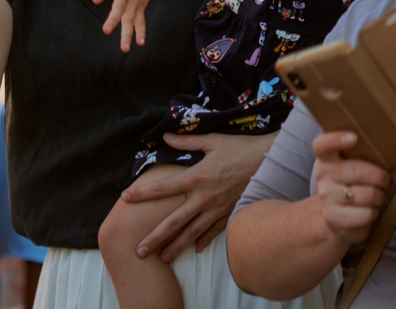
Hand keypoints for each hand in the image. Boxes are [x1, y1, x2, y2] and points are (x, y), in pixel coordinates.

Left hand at [75, 0, 177, 51]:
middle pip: (119, 8)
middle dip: (113, 19)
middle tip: (105, 31)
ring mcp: (134, 2)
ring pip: (130, 19)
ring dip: (127, 34)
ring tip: (123, 49)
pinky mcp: (140, 8)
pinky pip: (140, 21)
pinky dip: (141, 32)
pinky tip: (139, 44)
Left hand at [119, 132, 270, 261]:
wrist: (270, 161)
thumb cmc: (239, 148)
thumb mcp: (212, 141)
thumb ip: (186, 143)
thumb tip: (165, 137)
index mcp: (196, 177)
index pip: (163, 188)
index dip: (143, 193)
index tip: (125, 198)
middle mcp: (204, 197)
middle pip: (174, 221)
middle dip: (155, 237)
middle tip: (139, 250)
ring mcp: (217, 209)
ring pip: (192, 233)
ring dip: (176, 246)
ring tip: (163, 258)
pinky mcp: (230, 213)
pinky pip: (214, 231)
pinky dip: (203, 241)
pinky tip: (195, 250)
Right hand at [311, 131, 392, 241]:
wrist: (335, 217)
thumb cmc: (353, 184)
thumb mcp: (353, 166)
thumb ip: (364, 154)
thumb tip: (393, 146)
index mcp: (326, 158)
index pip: (323, 144)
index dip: (336, 139)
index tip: (354, 137)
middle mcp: (322, 175)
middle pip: (356, 170)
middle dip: (380, 176)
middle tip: (388, 180)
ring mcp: (326, 197)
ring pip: (367, 194)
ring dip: (380, 196)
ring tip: (377, 196)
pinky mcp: (333, 218)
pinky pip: (367, 214)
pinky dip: (375, 213)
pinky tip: (369, 210)